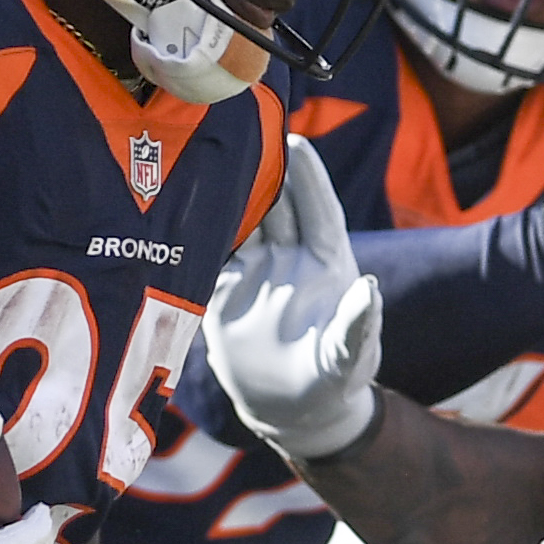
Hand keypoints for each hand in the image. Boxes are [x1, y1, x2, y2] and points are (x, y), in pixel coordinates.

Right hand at [204, 137, 382, 462]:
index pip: (317, 208)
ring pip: (239, 219)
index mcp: (326, 261)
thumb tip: (370, 290)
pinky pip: (207, 253)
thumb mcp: (348, 359)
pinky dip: (194, 232)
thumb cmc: (333, 382)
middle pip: (275, 202)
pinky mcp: (223, 290)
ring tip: (200, 158)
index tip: (293, 143)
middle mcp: (289, 257)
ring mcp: (255, 271)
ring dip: (224, 192)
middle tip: (240, 131)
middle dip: (261, 167)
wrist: (291, 411)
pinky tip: (174, 208)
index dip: (307, 176)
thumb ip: (358, 327)